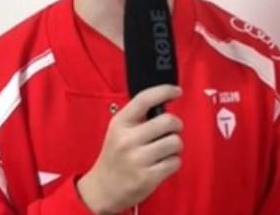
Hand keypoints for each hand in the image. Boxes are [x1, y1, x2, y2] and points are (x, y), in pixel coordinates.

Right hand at [77, 85, 183, 213]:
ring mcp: (137, 159)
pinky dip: (173, 162)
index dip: (164, 91)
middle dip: (176, 126)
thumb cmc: (116, 155)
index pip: (145, 99)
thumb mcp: (119, 129)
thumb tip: (165, 100)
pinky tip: (162, 164)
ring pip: (175, 142)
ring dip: (175, 146)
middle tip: (171, 131)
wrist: (102, 189)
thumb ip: (138, 116)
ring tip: (164, 150)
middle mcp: (127, 139)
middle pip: (168, 121)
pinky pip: (175, 162)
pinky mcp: (147, 177)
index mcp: (120, 123)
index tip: (177, 91)